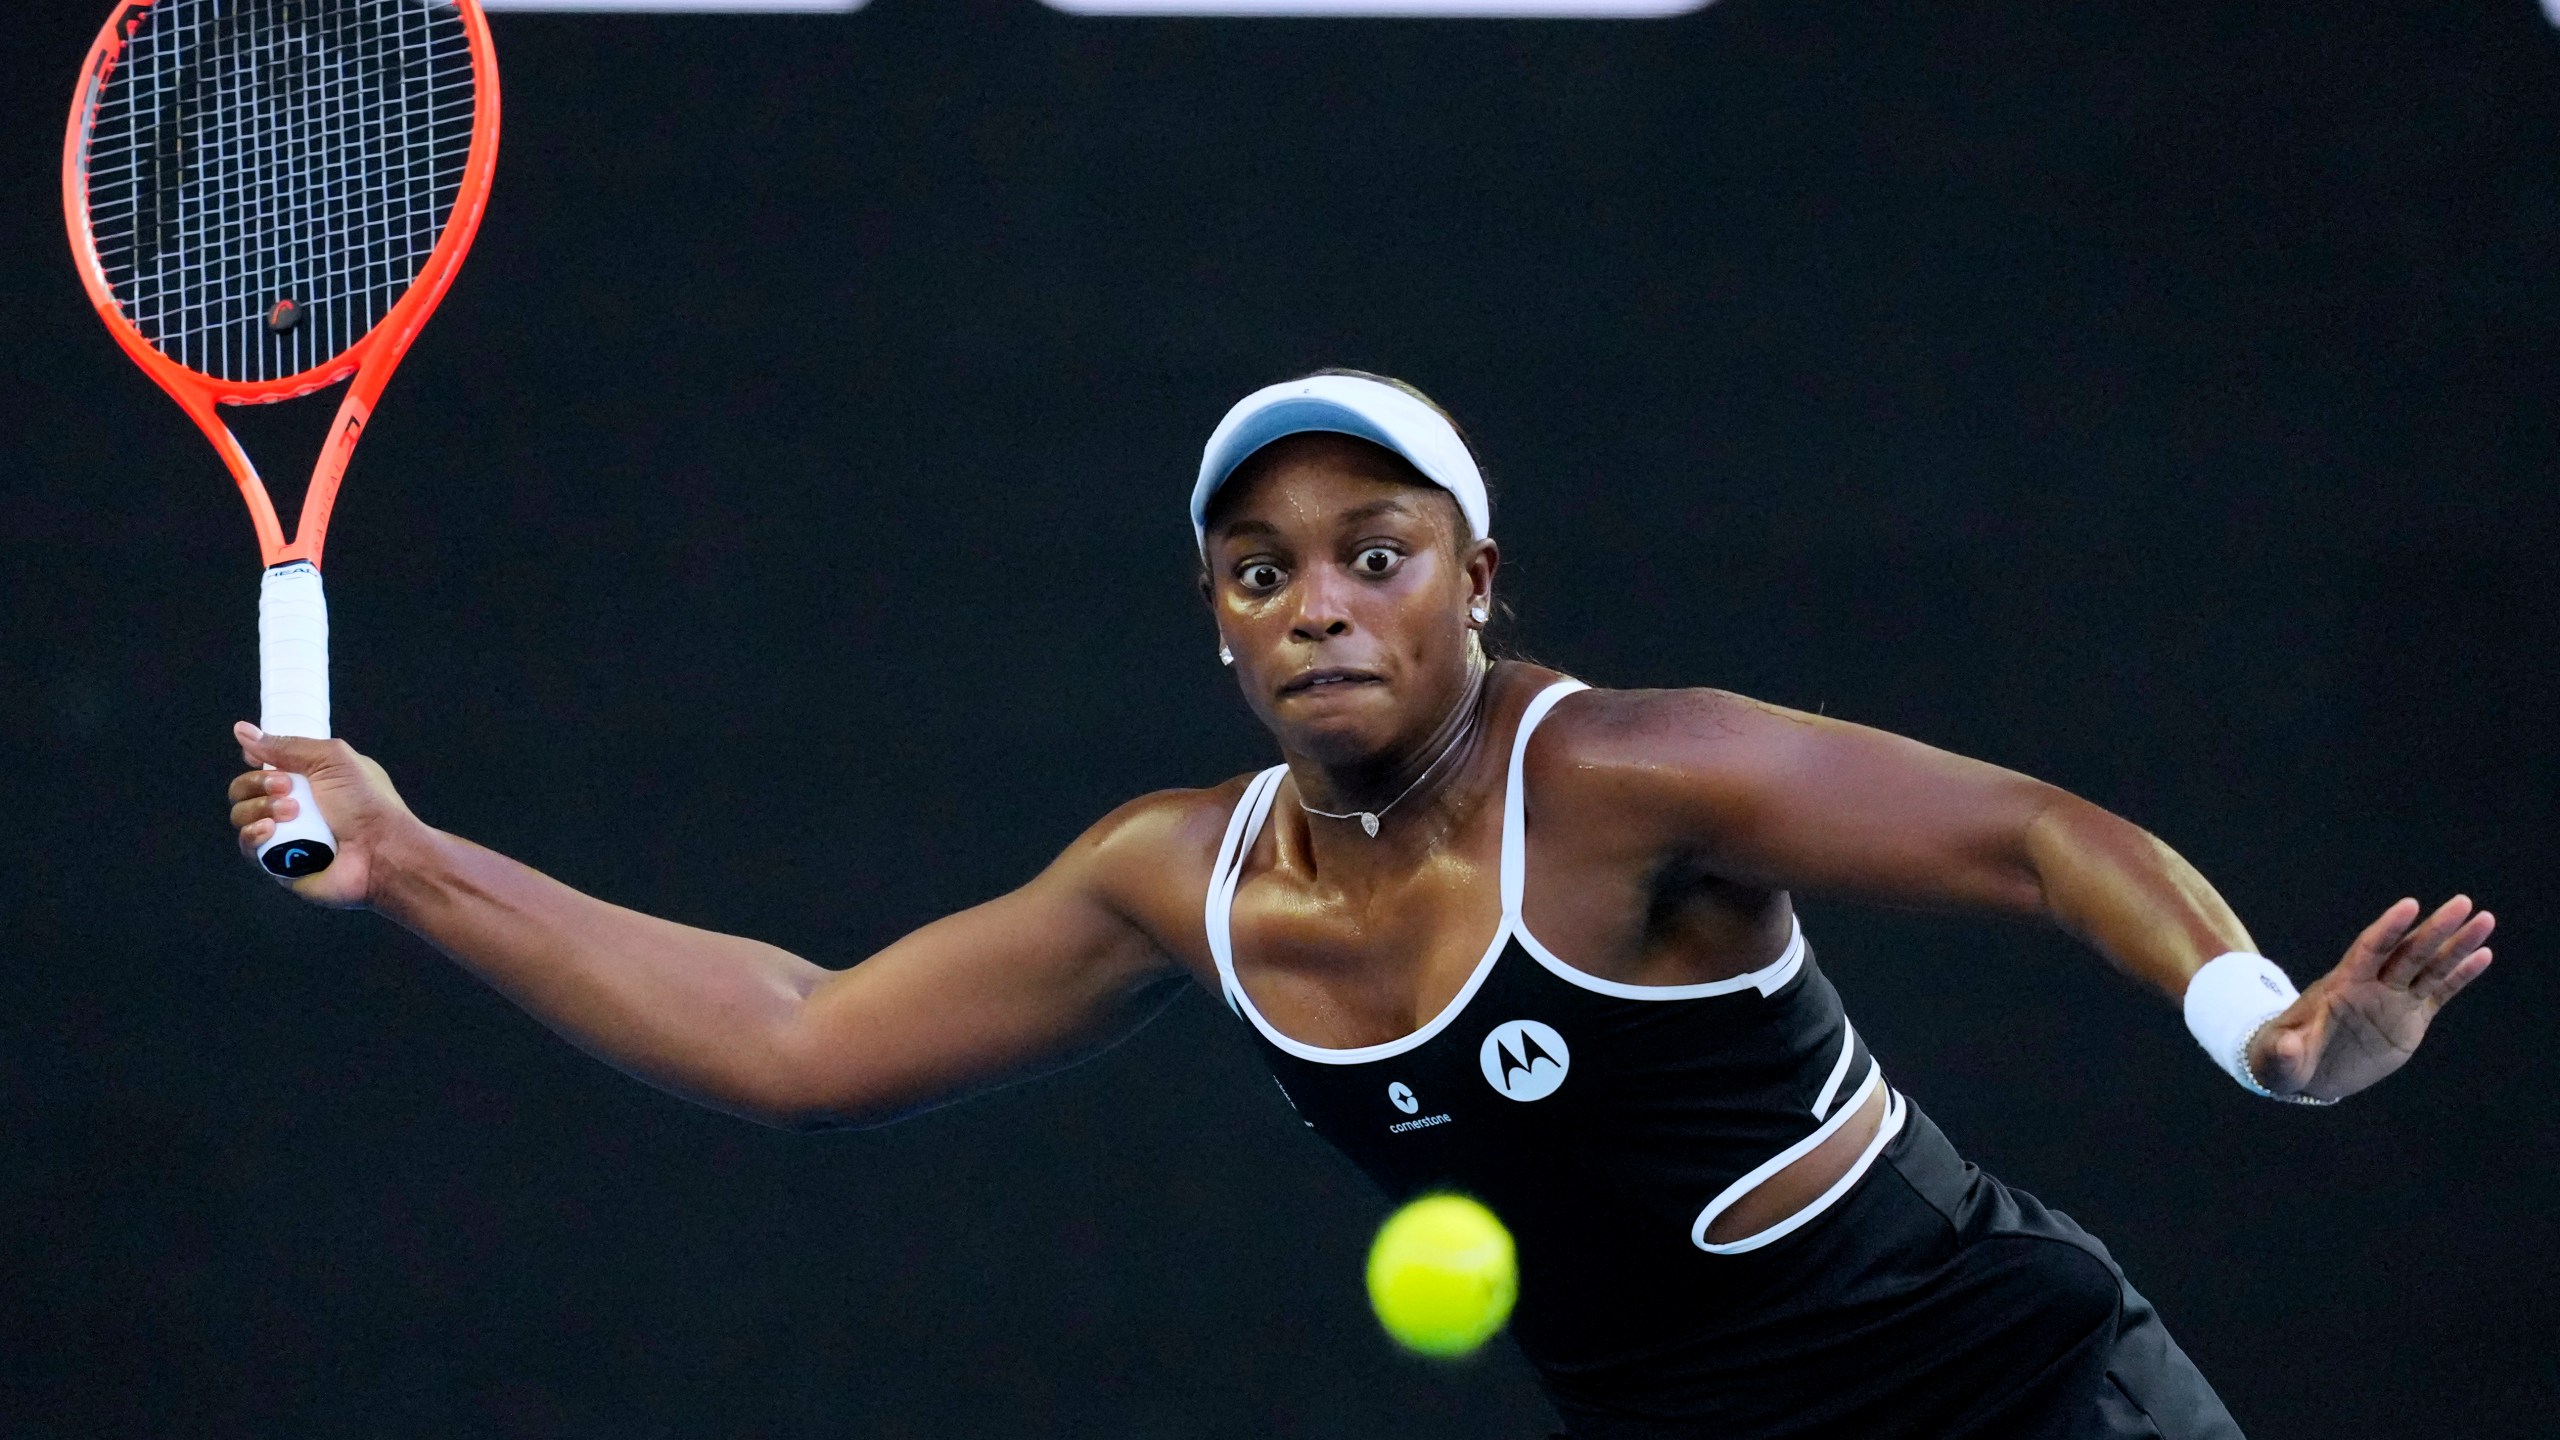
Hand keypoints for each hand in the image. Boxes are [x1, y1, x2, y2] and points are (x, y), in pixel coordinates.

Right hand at [227, 723, 420, 908]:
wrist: (382, 850)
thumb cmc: (367, 803)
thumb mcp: (332, 759)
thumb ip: (287, 745)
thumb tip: (242, 730)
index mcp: (308, 779)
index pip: (263, 765)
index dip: (255, 759)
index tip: (255, 756)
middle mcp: (292, 805)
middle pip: (243, 788)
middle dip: (258, 783)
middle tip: (286, 786)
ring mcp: (283, 834)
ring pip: (241, 815)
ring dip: (260, 808)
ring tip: (292, 811)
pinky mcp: (278, 863)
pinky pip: (248, 847)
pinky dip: (253, 834)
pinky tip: (270, 830)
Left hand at [2248, 897, 2495, 1101]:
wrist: (2305, 1072)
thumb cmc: (2283, 1059)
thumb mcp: (2278, 1057)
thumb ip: (2283, 1051)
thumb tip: (2284, 1048)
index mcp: (2341, 986)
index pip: (2368, 949)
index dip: (2388, 929)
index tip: (2410, 905)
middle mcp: (2372, 986)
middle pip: (2408, 952)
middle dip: (2435, 929)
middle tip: (2464, 902)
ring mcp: (2393, 1000)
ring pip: (2431, 967)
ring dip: (2458, 946)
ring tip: (2485, 920)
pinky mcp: (2410, 1020)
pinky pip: (2439, 993)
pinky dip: (2461, 976)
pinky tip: (2484, 955)